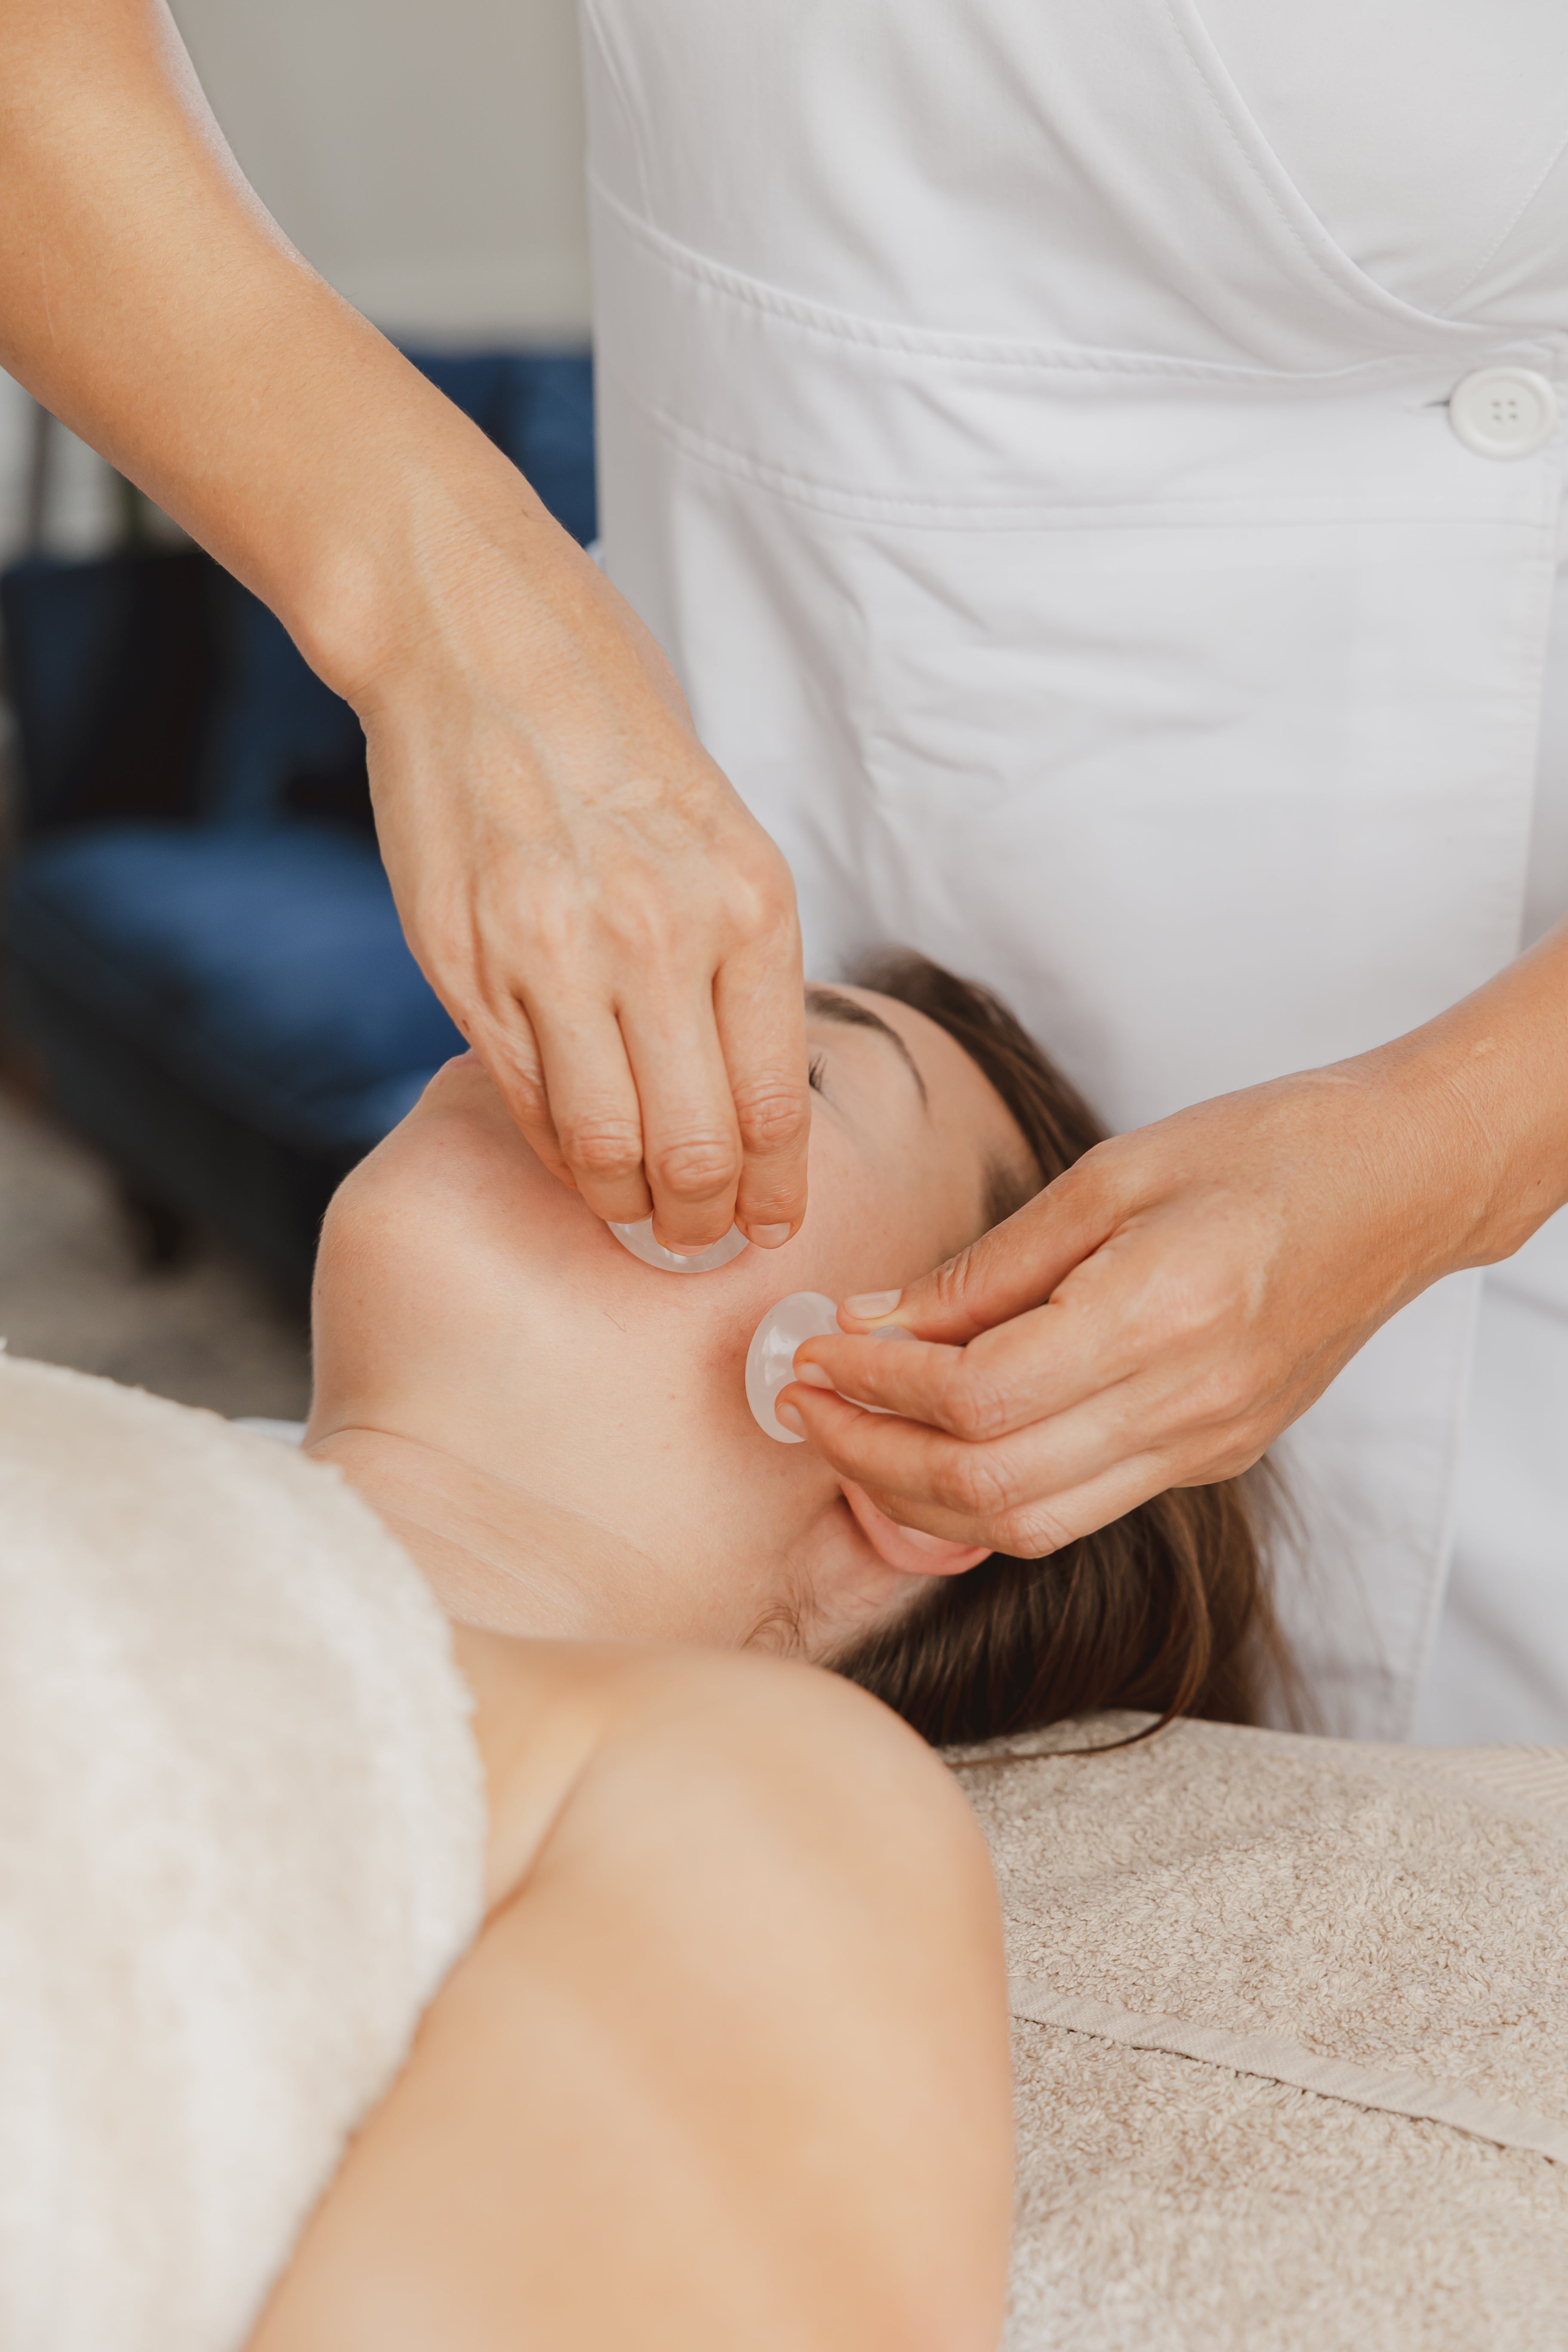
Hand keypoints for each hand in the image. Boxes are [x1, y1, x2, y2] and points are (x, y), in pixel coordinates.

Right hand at [353, 501, 811, 1253]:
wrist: (482, 649)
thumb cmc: (616, 738)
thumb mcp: (721, 838)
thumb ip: (733, 965)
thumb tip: (742, 1103)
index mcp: (747, 904)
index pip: (775, 1105)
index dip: (774, 1194)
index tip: (770, 1228)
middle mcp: (658, 937)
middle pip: (696, 1149)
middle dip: (703, 1225)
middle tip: (699, 1245)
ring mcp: (555, 955)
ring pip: (604, 1147)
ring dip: (626, 1208)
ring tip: (637, 1222)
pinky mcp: (469, 964)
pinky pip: (527, 1100)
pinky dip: (556, 1151)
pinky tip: (574, 1161)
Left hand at [781, 1034, 1548, 1554]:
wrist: (1407, 1185)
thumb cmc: (1266, 1149)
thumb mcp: (1112, 1173)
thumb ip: (990, 1266)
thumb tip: (873, 1320)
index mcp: (1157, 1320)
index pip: (973, 1398)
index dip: (874, 1382)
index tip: (811, 1348)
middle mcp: (1184, 1408)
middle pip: (987, 1488)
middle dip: (871, 1457)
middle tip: (802, 1403)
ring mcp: (1205, 1447)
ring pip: (1027, 1524)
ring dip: (918, 1493)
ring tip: (850, 1429)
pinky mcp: (1213, 1457)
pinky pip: (1077, 1505)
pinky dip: (988, 1486)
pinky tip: (939, 1438)